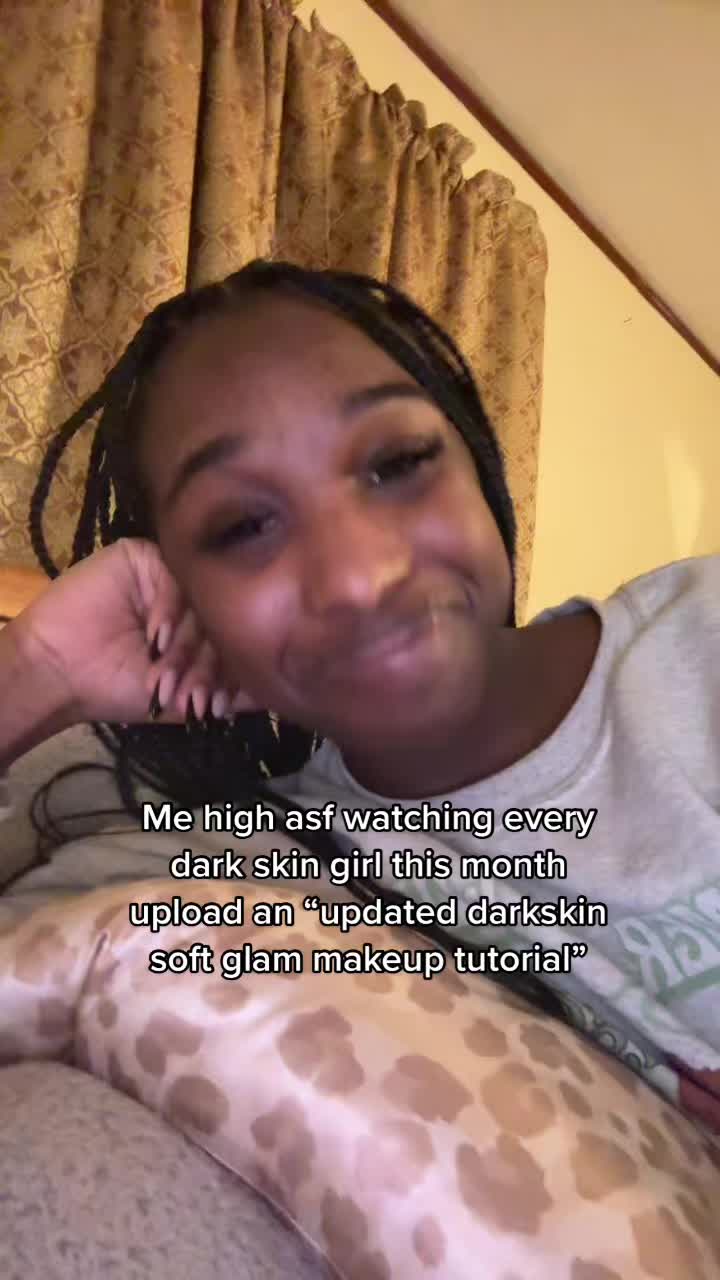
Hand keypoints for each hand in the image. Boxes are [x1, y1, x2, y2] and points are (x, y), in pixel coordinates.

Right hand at [11, 539, 232, 725]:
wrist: (59, 673)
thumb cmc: (116, 688)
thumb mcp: (182, 700)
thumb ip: (228, 694)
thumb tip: (276, 694)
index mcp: (201, 628)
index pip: (230, 640)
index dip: (226, 675)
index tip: (215, 706)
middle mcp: (190, 598)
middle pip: (219, 620)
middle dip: (205, 664)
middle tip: (188, 695)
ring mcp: (168, 575)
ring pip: (199, 601)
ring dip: (184, 644)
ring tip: (163, 674)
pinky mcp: (142, 557)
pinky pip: (172, 577)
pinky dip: (168, 611)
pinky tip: (154, 638)